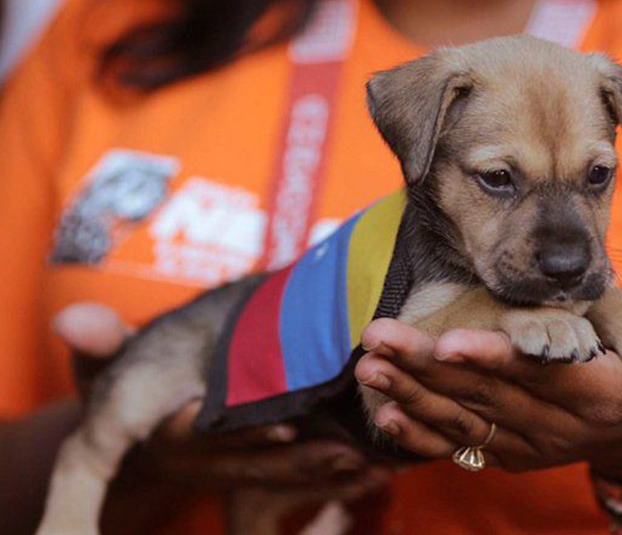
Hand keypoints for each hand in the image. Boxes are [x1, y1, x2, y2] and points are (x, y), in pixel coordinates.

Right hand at [54, 303, 388, 531]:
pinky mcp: (252, 467)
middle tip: (351, 451)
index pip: (204, 439)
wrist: (135, 411)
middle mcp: (201, 459)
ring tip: (372, 461)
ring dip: (323, 472)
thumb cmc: (125, 378)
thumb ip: (98, 343)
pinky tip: (370, 468)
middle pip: (253, 465)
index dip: (242, 436)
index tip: (285, 430)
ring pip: (279, 475)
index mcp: (165, 431)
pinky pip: (292, 476)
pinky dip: (327, 477)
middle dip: (301, 463)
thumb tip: (74, 319)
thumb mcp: (104, 361)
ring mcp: (227, 467)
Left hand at [354, 299, 621, 533]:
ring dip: (410, 395)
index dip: (501, 362)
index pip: (545, 378)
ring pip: (461, 420)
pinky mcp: (503, 449)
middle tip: (378, 339)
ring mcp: (525, 443)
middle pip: (487, 397)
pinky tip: (381, 413)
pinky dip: (417, 433)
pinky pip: (456, 446)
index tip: (453, 340)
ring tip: (366, 366)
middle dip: (429, 370)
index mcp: (598, 394)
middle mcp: (556, 426)